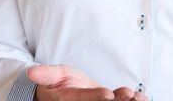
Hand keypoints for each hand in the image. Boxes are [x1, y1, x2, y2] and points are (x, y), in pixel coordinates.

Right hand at [27, 65, 148, 100]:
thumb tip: (30, 73)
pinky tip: (142, 99)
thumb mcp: (50, 75)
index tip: (107, 94)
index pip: (84, 100)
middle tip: (129, 94)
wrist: (64, 94)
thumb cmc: (56, 84)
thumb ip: (44, 74)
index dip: (96, 98)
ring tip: (138, 97)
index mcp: (70, 100)